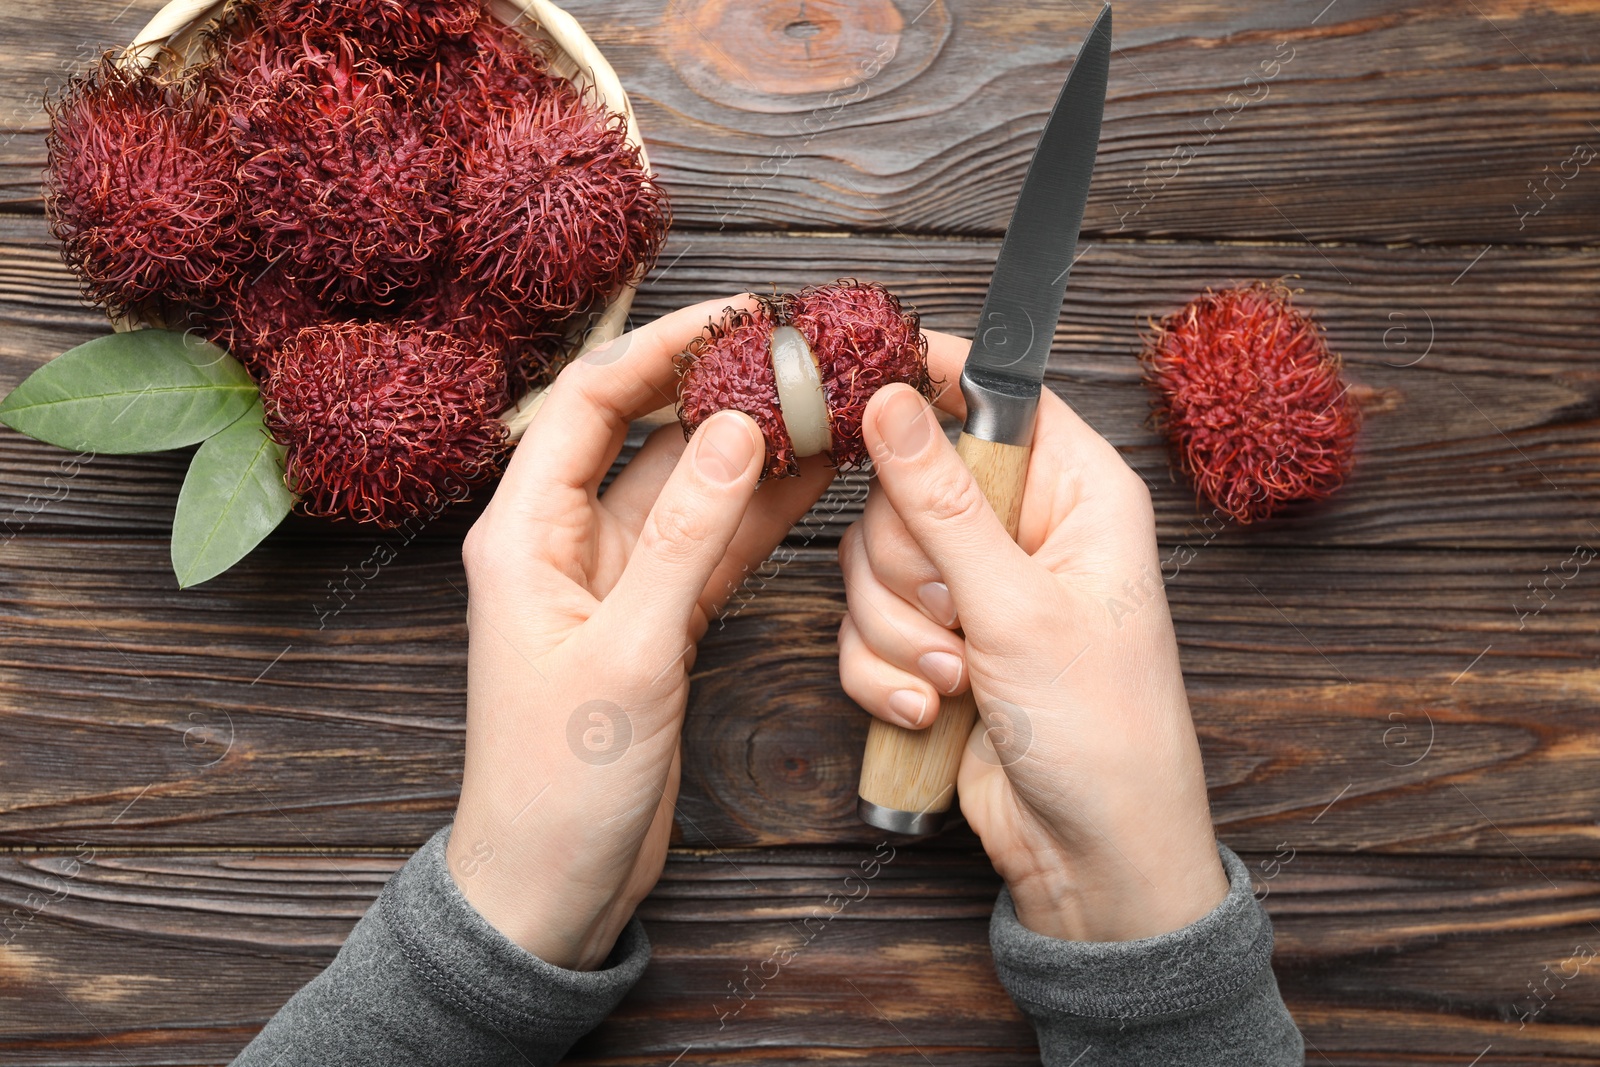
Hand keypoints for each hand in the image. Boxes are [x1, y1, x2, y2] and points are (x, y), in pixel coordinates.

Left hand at [448, 297, 833, 968]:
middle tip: (799, 354)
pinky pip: (712, 546)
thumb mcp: (628, 654)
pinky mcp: (655, 620)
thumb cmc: (558, 783)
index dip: (663, 348)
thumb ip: (684, 539)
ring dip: (754, 449)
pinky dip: (760, 514)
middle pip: (649, 437)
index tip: (739, 316)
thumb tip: (733, 430)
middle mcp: (566, 543)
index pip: (591, 402)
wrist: (551, 885)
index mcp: (526, 534)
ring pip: (692, 489)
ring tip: (827, 402)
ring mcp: (616, 582)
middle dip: (722, 390)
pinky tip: (815, 477)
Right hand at [837, 332, 1229, 942]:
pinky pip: (864, 627)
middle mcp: (1023, 530)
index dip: (930, 381)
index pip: (996, 395)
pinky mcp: (936, 645)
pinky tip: (933, 709)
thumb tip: (891, 403)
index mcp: (1076, 492)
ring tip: (958, 677)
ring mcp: (975, 590)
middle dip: (910, 567)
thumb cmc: (1103, 731)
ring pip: (872, 563)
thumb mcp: (1019, 607)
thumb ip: (943, 501)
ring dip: (898, 631)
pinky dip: (884, 673)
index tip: (861, 384)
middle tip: (957, 612)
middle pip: (907, 485)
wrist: (1091, 855)